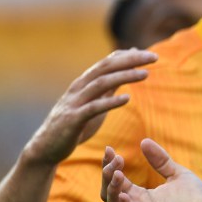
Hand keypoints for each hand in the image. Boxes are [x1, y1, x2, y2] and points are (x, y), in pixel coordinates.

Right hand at [23, 50, 156, 165]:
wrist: (47, 147)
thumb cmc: (76, 122)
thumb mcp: (96, 101)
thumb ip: (111, 85)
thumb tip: (127, 67)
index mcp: (85, 82)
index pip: (108, 62)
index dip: (129, 56)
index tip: (151, 54)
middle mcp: (79, 88)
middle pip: (106, 67)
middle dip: (131, 60)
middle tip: (154, 57)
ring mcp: (75, 102)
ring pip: (101, 83)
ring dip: (124, 76)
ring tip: (145, 73)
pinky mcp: (73, 119)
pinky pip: (93, 108)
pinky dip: (110, 102)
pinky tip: (127, 98)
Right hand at [102, 138, 201, 201]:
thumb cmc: (196, 201)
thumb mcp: (178, 175)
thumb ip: (161, 161)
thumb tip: (143, 141)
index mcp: (140, 196)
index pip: (115, 180)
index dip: (109, 165)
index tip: (109, 148)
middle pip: (109, 194)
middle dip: (108, 176)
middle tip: (116, 159)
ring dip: (112, 192)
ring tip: (117, 174)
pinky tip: (125, 195)